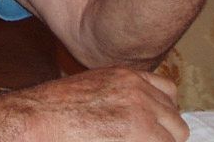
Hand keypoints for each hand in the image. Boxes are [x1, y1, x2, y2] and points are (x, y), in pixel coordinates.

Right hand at [15, 67, 187, 141]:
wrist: (37, 119)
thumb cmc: (54, 110)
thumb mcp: (92, 89)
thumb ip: (119, 98)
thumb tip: (131, 121)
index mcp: (127, 76)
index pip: (168, 93)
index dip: (161, 116)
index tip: (151, 130)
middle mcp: (139, 91)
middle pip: (175, 121)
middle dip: (163, 137)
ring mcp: (142, 113)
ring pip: (173, 139)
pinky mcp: (141, 135)